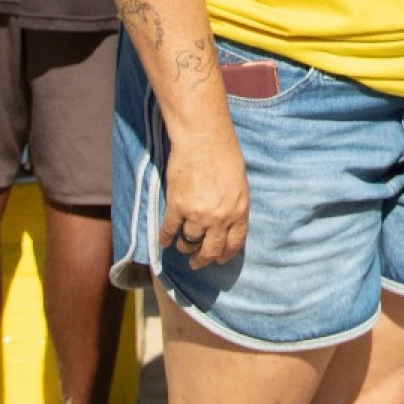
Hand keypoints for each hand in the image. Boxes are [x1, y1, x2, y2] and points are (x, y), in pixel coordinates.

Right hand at [161, 129, 249, 268]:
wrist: (204, 140)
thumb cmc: (225, 155)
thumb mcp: (239, 184)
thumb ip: (234, 206)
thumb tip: (227, 223)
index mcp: (239, 211)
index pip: (234, 243)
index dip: (225, 255)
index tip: (219, 260)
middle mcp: (220, 218)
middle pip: (211, 250)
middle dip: (203, 259)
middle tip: (197, 263)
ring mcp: (197, 215)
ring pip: (189, 242)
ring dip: (185, 246)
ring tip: (183, 246)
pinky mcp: (177, 207)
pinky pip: (169, 230)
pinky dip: (165, 238)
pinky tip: (164, 242)